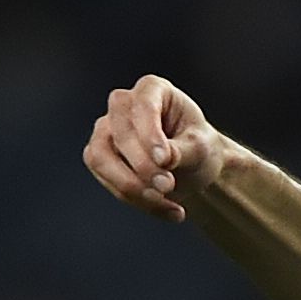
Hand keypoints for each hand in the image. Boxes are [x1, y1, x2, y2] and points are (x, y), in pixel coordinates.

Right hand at [81, 74, 232, 222]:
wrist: (193, 168)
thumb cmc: (197, 147)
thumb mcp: (201, 147)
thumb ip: (183, 150)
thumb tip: (163, 160)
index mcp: (152, 89)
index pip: (143, 106)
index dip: (150, 134)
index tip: (165, 160)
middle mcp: (123, 105)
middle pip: (119, 132)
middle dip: (142, 165)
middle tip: (168, 186)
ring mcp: (106, 130)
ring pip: (100, 158)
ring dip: (131, 186)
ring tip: (166, 202)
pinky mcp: (99, 157)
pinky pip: (107, 181)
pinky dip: (137, 200)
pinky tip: (169, 210)